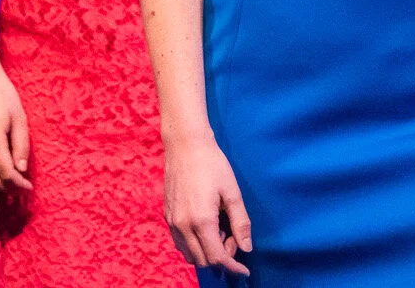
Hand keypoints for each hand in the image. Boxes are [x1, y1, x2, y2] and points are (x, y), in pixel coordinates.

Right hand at [163, 130, 250, 276]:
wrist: (185, 144)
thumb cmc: (212, 164)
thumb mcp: (232, 192)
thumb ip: (240, 223)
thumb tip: (246, 248)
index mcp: (201, 221)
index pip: (217, 258)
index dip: (233, 267)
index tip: (244, 270)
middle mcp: (183, 225)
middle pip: (203, 260)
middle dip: (221, 257)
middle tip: (232, 237)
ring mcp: (172, 221)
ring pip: (189, 254)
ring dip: (206, 252)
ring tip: (219, 232)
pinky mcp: (167, 215)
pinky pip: (180, 242)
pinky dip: (194, 245)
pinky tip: (205, 228)